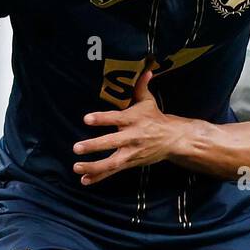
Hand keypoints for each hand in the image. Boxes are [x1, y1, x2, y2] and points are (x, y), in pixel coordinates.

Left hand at [74, 71, 190, 184]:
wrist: (173, 140)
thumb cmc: (155, 118)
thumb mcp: (148, 101)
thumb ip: (141, 86)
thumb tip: (144, 69)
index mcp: (133, 119)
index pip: (116, 118)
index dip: (102, 119)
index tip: (86, 119)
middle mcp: (132, 137)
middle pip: (112, 142)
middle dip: (94, 146)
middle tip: (76, 147)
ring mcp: (131, 152)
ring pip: (111, 162)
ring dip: (94, 167)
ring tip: (76, 167)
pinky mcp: (130, 163)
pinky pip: (113, 172)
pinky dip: (99, 177)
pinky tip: (84, 180)